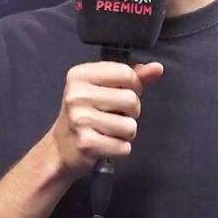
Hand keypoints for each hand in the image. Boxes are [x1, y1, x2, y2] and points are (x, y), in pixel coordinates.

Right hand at [50, 61, 164, 177]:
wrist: (61, 148)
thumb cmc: (85, 115)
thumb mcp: (102, 88)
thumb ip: (130, 76)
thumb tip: (156, 68)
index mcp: (80, 74)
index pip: (126, 73)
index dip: (134, 86)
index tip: (122, 94)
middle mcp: (77, 95)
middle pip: (131, 100)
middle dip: (130, 112)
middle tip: (113, 115)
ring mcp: (80, 120)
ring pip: (130, 126)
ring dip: (125, 132)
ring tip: (108, 130)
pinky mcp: (86, 144)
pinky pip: (124, 147)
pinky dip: (119, 149)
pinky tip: (105, 144)